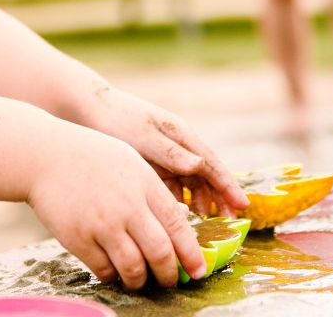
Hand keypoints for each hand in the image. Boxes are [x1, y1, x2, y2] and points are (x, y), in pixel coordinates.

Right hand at [28, 123, 206, 289]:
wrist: (45, 156)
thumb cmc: (93, 158)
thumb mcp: (132, 163)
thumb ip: (155, 193)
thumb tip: (180, 220)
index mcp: (146, 186)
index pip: (178, 227)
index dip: (191, 254)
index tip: (198, 271)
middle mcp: (128, 207)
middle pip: (160, 253)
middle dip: (169, 274)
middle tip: (170, 281)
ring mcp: (102, 225)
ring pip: (133, 268)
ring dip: (141, 281)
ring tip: (141, 280)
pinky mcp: (78, 239)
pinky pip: (104, 269)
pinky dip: (113, 276)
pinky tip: (115, 271)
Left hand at [78, 86, 249, 218]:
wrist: (90, 110)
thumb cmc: (119, 120)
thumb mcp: (144, 137)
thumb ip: (171, 152)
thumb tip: (200, 165)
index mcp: (183, 136)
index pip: (212, 165)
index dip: (228, 186)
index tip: (242, 205)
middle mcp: (179, 147)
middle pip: (206, 176)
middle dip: (219, 198)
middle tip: (228, 221)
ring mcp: (167, 156)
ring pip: (191, 183)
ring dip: (201, 200)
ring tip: (205, 222)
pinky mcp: (154, 164)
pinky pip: (173, 185)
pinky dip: (179, 200)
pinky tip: (179, 215)